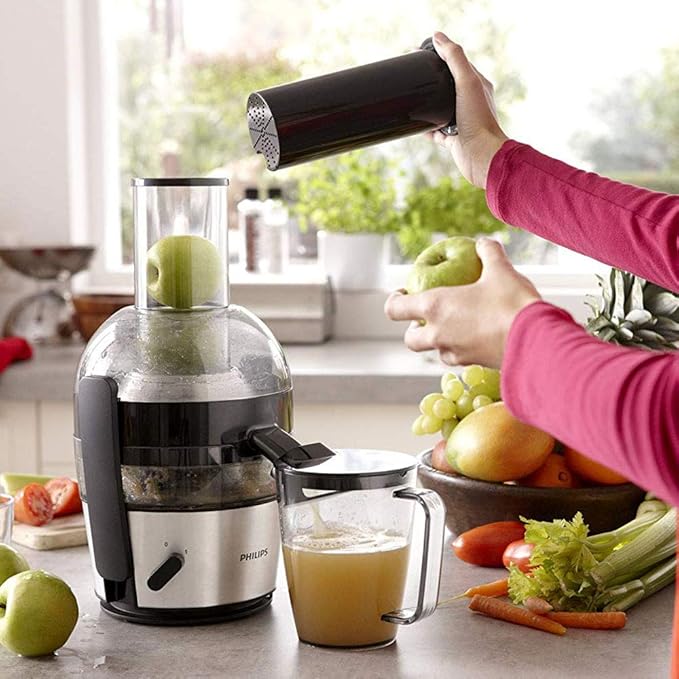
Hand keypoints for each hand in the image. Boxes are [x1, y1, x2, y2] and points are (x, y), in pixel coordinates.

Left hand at [384, 239, 540, 367]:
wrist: (536, 342)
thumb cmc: (512, 303)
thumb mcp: (500, 271)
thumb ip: (488, 253)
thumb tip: (483, 243)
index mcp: (434, 307)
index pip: (395, 309)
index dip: (394, 301)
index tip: (403, 294)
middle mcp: (438, 334)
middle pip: (410, 339)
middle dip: (413, 329)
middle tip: (426, 317)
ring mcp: (454, 353)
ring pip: (435, 351)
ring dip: (439, 340)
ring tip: (456, 325)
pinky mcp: (472, 365)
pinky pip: (457, 358)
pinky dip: (460, 349)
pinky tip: (477, 337)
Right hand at [429, 31, 508, 188]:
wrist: (481, 156)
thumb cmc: (478, 120)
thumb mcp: (467, 82)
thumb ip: (454, 58)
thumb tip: (439, 37)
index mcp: (478, 86)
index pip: (459, 65)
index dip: (442, 57)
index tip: (423, 54)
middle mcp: (471, 103)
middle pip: (448, 87)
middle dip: (432, 82)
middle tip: (415, 77)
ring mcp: (462, 122)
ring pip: (441, 109)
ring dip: (429, 106)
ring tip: (414, 101)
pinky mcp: (454, 139)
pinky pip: (437, 131)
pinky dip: (427, 129)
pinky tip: (418, 127)